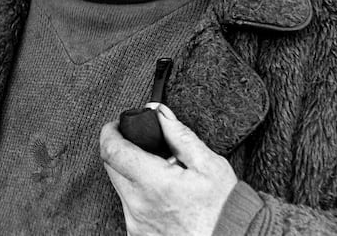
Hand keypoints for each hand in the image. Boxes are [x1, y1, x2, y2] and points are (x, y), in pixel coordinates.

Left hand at [100, 104, 236, 235]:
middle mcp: (139, 206)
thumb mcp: (209, 164)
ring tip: (160, 175)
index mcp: (153, 184)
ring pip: (121, 188)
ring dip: (133, 175)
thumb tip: (159, 112)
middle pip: (112, 167)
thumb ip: (178, 134)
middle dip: (123, 151)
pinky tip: (161, 195)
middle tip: (143, 147)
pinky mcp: (138, 234)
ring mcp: (137, 223)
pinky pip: (130, 207)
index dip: (110, 132)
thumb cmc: (225, 210)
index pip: (112, 150)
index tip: (116, 125)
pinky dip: (140, 196)